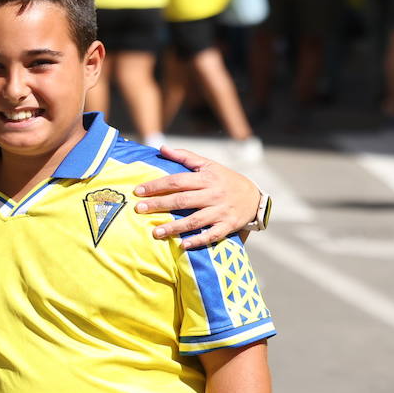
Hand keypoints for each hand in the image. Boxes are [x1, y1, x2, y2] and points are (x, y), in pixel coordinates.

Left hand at [134, 146, 262, 248]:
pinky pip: (211, 235)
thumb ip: (185, 157)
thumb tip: (162, 147)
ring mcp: (220, 211)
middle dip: (159, 205)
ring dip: (174, 227)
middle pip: (182, 200)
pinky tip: (183, 244)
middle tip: (139, 210)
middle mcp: (213, 194)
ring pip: (195, 220)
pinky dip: (198, 240)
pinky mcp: (227, 226)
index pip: (177, 181)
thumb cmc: (225, 180)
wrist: (254, 198)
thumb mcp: (208, 165)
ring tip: (156, 232)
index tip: (139, 191)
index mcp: (206, 178)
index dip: (157, 185)